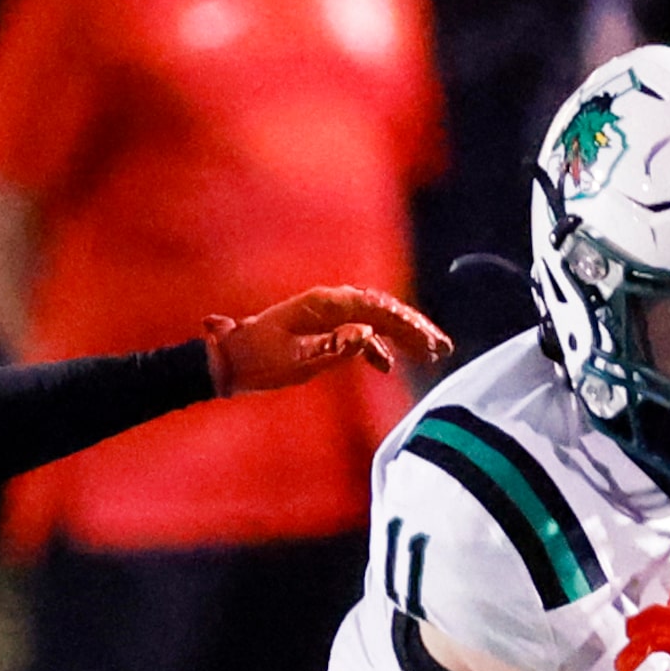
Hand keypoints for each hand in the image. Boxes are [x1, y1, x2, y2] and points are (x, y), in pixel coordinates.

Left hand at [204, 287, 451, 395]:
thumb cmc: (257, 360)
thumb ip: (332, 347)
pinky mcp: (322, 331)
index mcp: (326, 304)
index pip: (377, 308)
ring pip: (374, 320)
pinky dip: (377, 347)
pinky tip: (388, 366)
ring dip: (402, 336)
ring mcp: (327, 316)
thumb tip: (367, 334)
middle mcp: (330, 304)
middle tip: (442, 348)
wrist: (228, 361)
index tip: (428, 343)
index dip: (407, 325)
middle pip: (382, 310)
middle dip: (414, 328)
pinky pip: (358, 333)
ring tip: (429, 354)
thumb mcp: (295, 359)